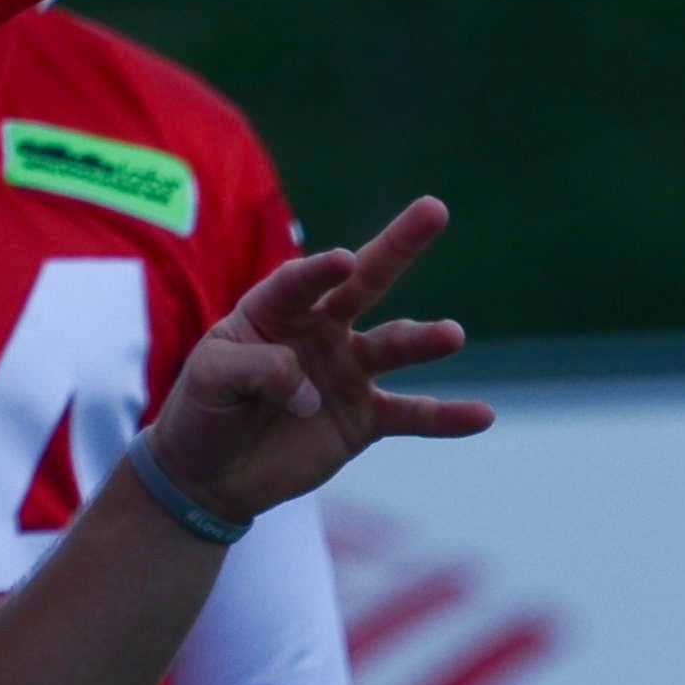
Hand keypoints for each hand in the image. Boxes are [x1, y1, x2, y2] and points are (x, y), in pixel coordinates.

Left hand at [145, 201, 491, 523]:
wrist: (212, 474)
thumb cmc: (203, 410)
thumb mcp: (209, 380)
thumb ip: (255, 368)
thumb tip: (307, 384)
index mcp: (274, 307)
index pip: (299, 280)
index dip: (319, 270)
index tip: (342, 260)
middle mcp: (320, 328)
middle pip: (364, 282)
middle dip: (398, 246)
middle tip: (434, 210)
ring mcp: (348, 371)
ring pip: (393, 347)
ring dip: (423, 340)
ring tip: (452, 335)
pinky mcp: (365, 417)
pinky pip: (411, 414)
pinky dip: (446, 417)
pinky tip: (482, 415)